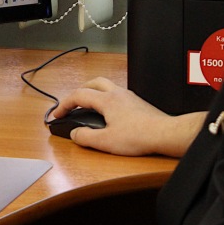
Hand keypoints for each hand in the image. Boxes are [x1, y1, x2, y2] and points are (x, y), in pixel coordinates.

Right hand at [51, 77, 203, 156]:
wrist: (165, 134)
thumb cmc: (140, 136)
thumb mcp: (106, 141)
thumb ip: (86, 137)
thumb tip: (75, 133)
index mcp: (107, 100)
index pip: (78, 96)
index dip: (64, 104)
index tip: (58, 114)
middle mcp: (118, 94)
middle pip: (93, 83)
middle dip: (79, 91)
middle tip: (72, 102)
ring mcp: (129, 97)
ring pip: (107, 86)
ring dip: (93, 92)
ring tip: (89, 104)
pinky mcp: (138, 103)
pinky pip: (117, 93)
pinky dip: (106, 98)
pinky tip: (109, 111)